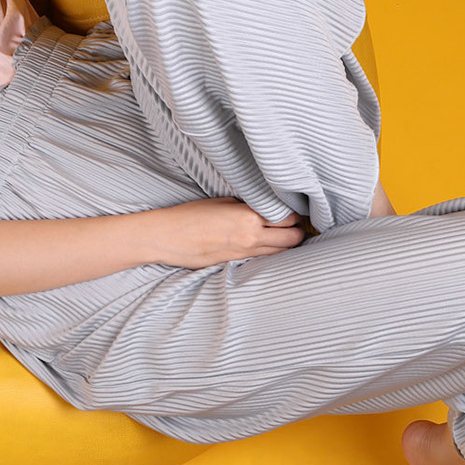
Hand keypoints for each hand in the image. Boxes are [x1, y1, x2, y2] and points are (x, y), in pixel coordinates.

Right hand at [147, 198, 306, 269]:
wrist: (166, 238)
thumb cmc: (189, 215)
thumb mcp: (222, 201)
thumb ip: (247, 205)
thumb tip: (266, 206)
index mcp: (248, 216)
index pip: (288, 217)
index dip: (295, 214)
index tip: (294, 210)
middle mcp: (251, 236)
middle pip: (292, 238)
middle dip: (298, 231)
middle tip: (297, 224)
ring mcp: (244, 253)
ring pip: (281, 252)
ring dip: (287, 244)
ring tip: (286, 235)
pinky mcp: (236, 263)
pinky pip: (264, 259)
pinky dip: (272, 253)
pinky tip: (269, 245)